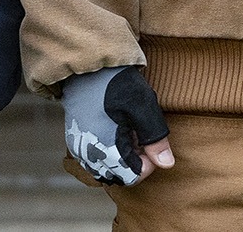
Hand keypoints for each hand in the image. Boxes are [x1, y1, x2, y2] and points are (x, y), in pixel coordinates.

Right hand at [62, 66, 174, 184]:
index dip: (149, 162)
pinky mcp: (76, 140)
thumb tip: (167, 164)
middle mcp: (89, 155)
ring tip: (130, 129)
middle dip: (135, 159)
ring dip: (123, 155)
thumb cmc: (116, 83)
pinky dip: (110, 149)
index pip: (133, 177)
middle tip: (141, 134)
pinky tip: (117, 128)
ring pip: (108, 167)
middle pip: (120, 174)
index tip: (152, 141)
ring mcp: (80, 148)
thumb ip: (154, 138)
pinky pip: (96, 157)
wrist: (87, 66)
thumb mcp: (143, 106)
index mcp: (105, 150)